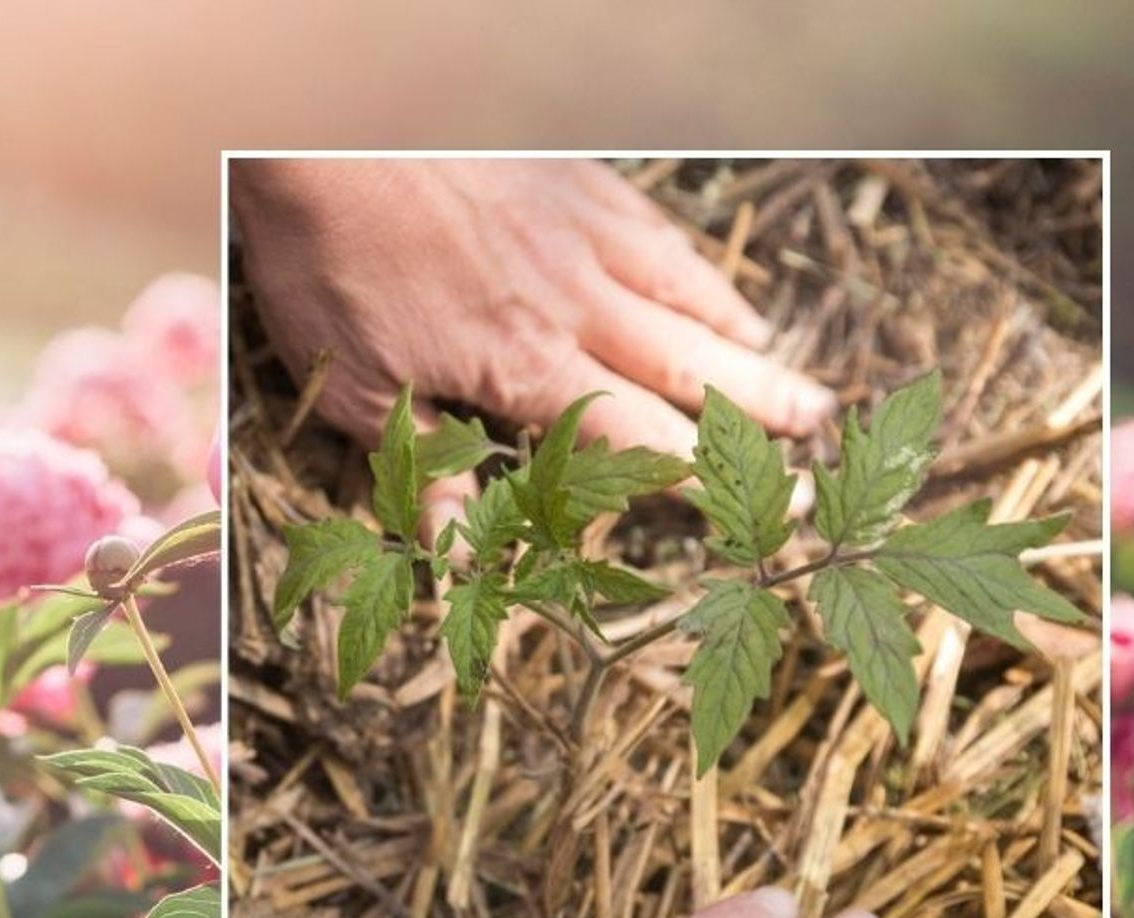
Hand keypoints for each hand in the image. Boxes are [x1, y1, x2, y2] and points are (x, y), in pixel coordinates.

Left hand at [232, 158, 838, 454]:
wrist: (323, 140)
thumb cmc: (329, 267)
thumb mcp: (354, 388)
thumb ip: (420, 466)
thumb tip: (458, 551)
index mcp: (527, 369)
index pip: (637, 441)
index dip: (703, 479)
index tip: (768, 501)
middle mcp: (576, 305)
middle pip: (689, 365)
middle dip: (759, 404)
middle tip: (820, 427)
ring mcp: (581, 236)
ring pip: (685, 294)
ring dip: (740, 335)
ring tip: (782, 362)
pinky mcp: (570, 184)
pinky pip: (653, 230)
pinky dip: (692, 264)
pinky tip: (705, 277)